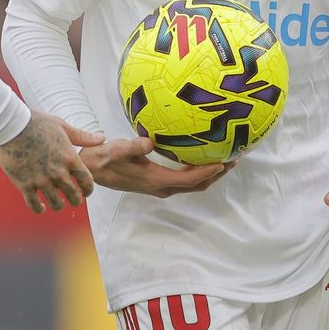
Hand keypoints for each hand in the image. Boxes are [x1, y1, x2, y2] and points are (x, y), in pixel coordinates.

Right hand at [0, 110, 97, 212]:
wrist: (11, 125)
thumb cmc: (37, 123)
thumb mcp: (63, 127)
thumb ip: (83, 137)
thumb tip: (102, 138)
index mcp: (69, 158)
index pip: (87, 181)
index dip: (88, 189)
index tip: (86, 191)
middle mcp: (57, 172)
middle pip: (73, 196)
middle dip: (76, 200)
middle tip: (74, 200)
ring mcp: (41, 180)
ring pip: (55, 203)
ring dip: (58, 205)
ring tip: (57, 203)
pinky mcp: (25, 184)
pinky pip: (34, 204)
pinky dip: (39, 208)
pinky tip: (40, 206)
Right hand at [83, 137, 233, 197]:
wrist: (94, 170)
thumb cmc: (105, 158)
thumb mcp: (117, 150)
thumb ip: (133, 146)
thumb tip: (150, 142)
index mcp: (155, 181)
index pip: (188, 180)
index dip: (207, 172)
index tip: (222, 162)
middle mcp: (161, 187)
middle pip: (196, 185)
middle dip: (216, 174)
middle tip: (233, 160)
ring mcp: (161, 187)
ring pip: (193, 184)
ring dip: (210, 174)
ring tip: (226, 159)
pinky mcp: (159, 182)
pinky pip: (185, 180)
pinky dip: (199, 172)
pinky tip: (204, 158)